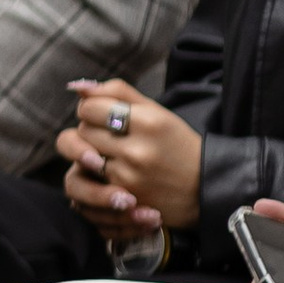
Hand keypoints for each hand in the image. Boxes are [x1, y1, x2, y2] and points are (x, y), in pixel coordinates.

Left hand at [58, 76, 201, 239]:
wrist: (206, 187)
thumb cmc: (178, 144)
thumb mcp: (157, 112)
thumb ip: (118, 93)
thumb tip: (77, 86)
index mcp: (148, 121)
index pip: (89, 107)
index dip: (92, 108)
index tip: (103, 113)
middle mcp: (137, 149)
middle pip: (84, 130)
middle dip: (92, 129)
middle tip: (111, 134)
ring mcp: (128, 175)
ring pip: (85, 155)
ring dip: (93, 151)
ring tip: (114, 152)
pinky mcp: (124, 196)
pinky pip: (93, 178)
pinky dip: (99, 173)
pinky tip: (117, 170)